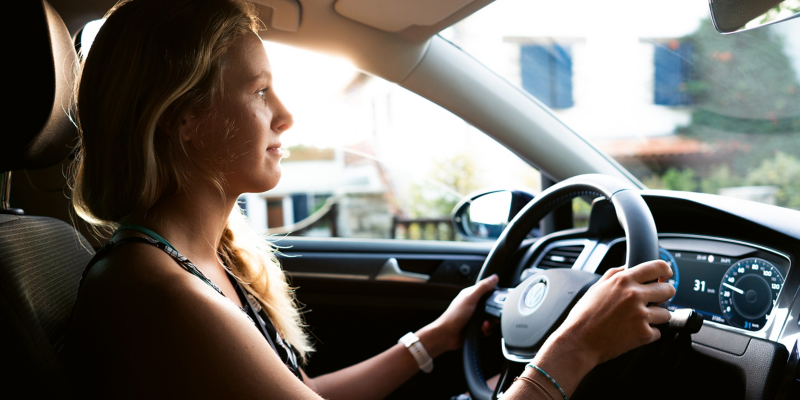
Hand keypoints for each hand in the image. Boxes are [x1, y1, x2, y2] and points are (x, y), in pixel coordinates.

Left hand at [417, 274, 498, 356]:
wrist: (447, 335)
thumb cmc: (454, 316)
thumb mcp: (470, 298)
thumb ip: (483, 287)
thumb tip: (494, 277)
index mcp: (472, 295)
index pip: (489, 292)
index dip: (494, 297)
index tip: (497, 302)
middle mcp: (474, 305)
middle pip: (492, 307)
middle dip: (493, 313)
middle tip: (489, 315)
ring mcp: (475, 317)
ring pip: (491, 318)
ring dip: (489, 323)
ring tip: (483, 324)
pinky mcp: (476, 327)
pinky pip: (488, 328)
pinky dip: (486, 330)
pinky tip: (481, 329)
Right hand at [547, 260, 675, 367]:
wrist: (579, 342)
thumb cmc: (584, 316)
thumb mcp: (597, 287)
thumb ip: (615, 274)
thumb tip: (629, 267)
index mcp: (623, 280)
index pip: (657, 267)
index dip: (666, 270)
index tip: (666, 275)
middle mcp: (634, 295)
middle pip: (668, 290)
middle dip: (663, 296)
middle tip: (654, 301)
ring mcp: (641, 315)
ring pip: (666, 313)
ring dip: (656, 318)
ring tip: (638, 320)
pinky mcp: (644, 334)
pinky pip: (658, 332)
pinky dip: (648, 334)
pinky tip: (632, 332)